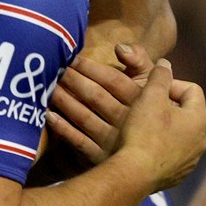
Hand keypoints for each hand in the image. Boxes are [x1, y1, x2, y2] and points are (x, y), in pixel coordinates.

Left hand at [47, 43, 153, 163]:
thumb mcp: (156, 85)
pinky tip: (49, 116)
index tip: (71, 57)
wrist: (157, 156)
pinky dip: (63, 129)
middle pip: (95, 96)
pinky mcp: (102, 157)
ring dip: (64, 101)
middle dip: (72, 80)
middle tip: (53, 68)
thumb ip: (139, 61)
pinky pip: (79, 142)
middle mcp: (127, 120)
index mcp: (140, 100)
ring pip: (84, 117)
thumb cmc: (156, 113)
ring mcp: (113, 141)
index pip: (112, 80)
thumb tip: (119, 48)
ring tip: (47, 87)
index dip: (90, 68)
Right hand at [112, 59, 205, 191]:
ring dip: (163, 128)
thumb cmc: (144, 131)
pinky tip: (143, 147)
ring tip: (142, 127)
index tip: (151, 90)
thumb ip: (160, 76)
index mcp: (199, 118)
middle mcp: (201, 140)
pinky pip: (172, 154)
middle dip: (166, 106)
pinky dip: (160, 147)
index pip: (192, 89)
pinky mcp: (178, 175)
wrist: (134, 173)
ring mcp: (190, 160)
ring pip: (179, 134)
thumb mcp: (150, 96)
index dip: (170, 84)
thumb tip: (166, 63)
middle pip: (185, 113)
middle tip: (144, 107)